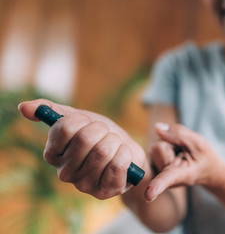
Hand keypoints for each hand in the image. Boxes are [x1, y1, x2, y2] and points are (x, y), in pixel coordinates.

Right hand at [18, 99, 145, 198]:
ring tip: (115, 146)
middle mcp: (64, 173)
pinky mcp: (104, 192)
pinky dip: (125, 154)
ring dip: (115, 142)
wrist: (127, 152)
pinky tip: (123, 157)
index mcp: (52, 153)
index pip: (65, 127)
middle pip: (86, 138)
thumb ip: (53, 111)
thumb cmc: (101, 135)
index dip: (83, 120)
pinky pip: (117, 165)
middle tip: (105, 135)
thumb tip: (24, 107)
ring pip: (103, 151)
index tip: (89, 123)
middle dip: (102, 130)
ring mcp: (84, 185)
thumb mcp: (80, 118)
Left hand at [145, 123, 224, 201]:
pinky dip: (165, 145)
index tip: (148, 195)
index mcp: (181, 175)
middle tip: (184, 150)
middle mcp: (165, 177)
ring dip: (168, 143)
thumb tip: (157, 127)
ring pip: (155, 146)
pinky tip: (174, 154)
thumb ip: (179, 133)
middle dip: (170, 142)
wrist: (207, 170)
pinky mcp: (153, 167)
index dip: (158, 184)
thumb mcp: (198, 142)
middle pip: (158, 147)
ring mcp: (158, 173)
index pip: (167, 178)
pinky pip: (154, 147)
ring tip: (180, 153)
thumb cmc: (205, 157)